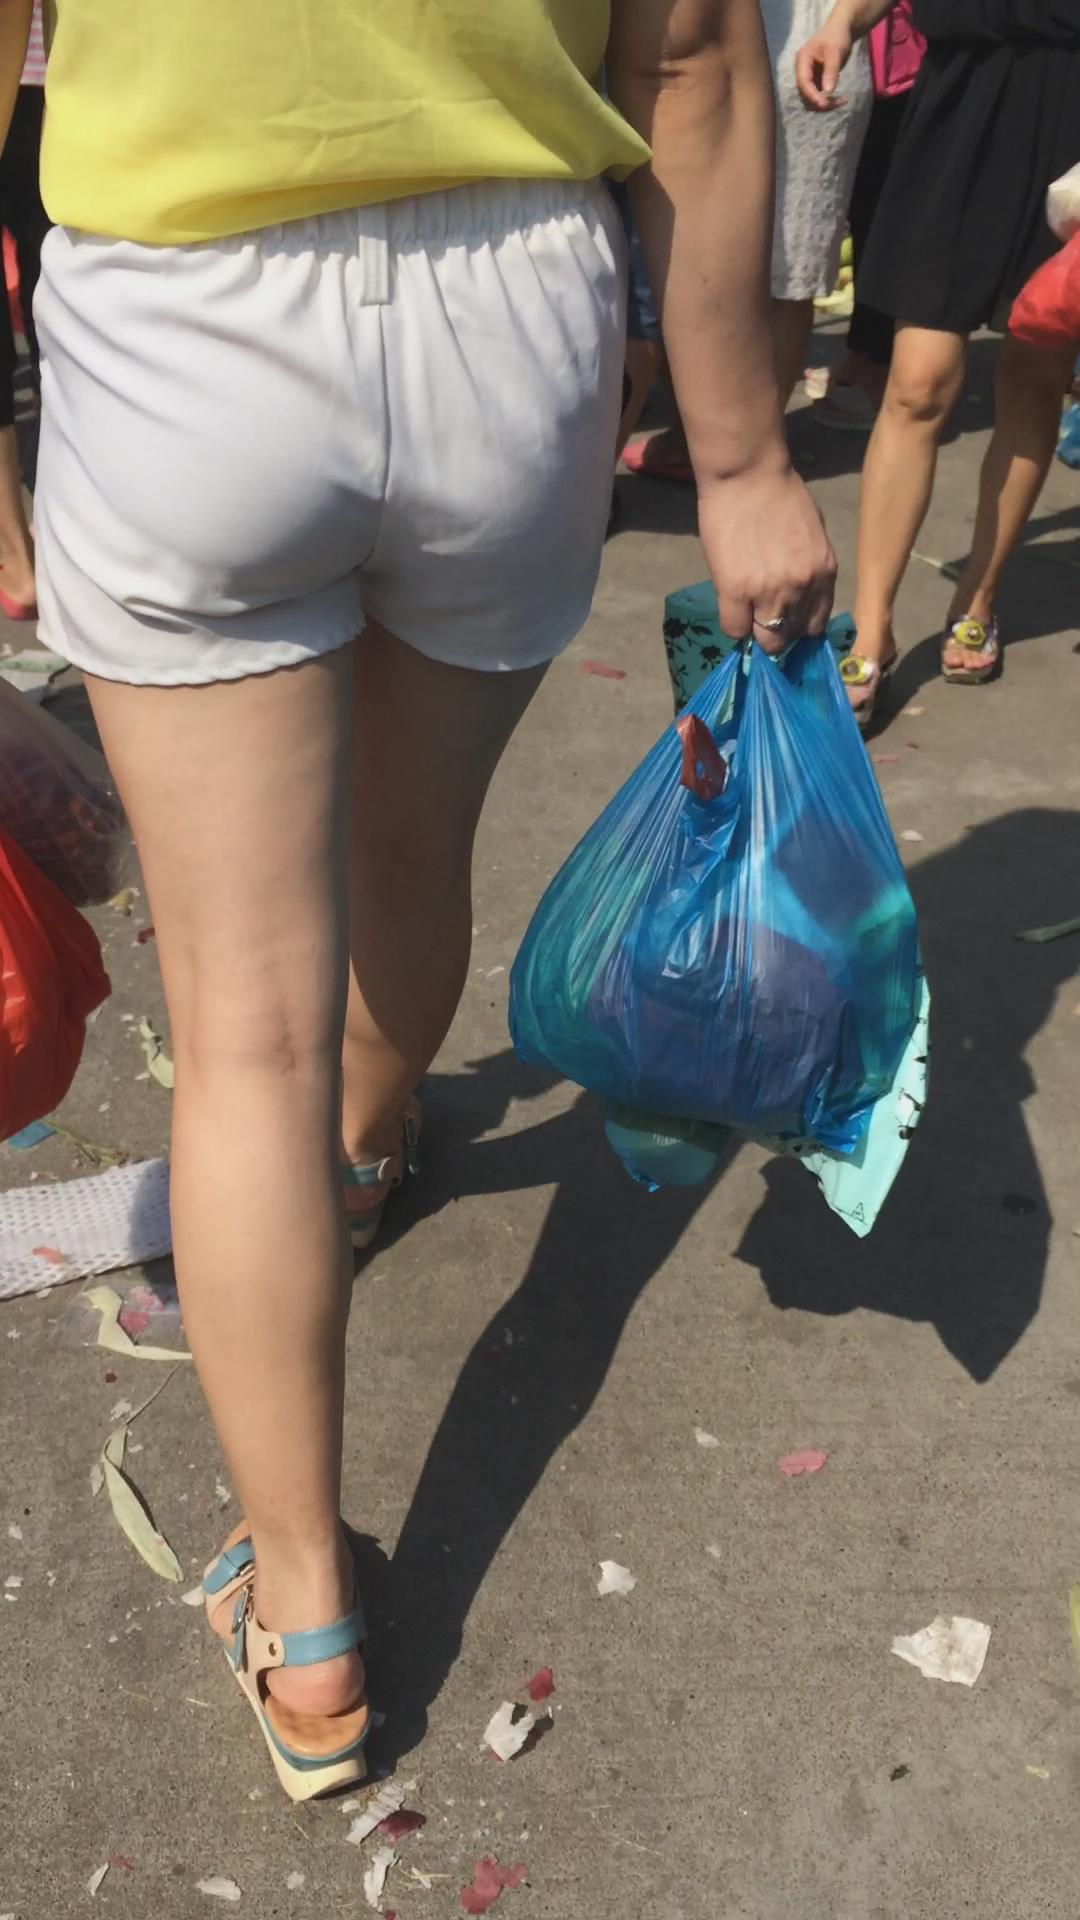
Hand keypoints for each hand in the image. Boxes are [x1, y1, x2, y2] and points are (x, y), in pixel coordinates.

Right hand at [697, 461, 836, 652]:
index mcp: (825, 572)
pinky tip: (730, 606)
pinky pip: (734, 630)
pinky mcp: (736, 591)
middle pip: (791, 637)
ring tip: (745, 611)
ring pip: (766, 640)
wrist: (748, 473)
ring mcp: (770, 593)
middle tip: (761, 616)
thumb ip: (808, 566)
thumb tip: (796, 590)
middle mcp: (802, 588)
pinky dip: (733, 624)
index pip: (816, 625)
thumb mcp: (812, 534)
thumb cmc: (779, 493)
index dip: (797, 626)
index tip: (784, 619)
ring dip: (754, 629)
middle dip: (777, 632)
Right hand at [795, 17, 854, 109]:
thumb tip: (827, 92)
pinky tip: (841, 99)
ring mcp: (808, 77)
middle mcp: (802, 70)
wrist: (841, 29)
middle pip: (805, 94)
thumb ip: (831, 71)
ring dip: (825, 104)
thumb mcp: (836, 51)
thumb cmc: (837, 36)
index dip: (812, 95)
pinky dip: (828, 100)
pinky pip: (818, 96)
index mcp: (803, 60)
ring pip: (811, 98)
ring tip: (842, 101)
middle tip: (839, 103)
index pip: (803, 82)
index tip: (825, 104)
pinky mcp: (815, 81)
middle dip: (820, 101)